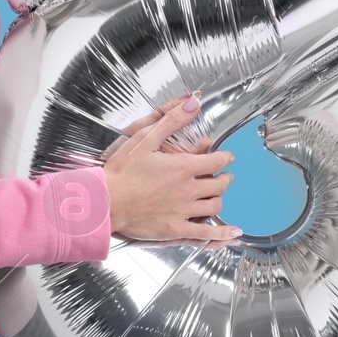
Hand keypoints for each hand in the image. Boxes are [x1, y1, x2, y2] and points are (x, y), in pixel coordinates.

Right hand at [102, 92, 238, 242]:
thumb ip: (172, 120)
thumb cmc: (121, 171)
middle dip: (224, 177)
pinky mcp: (175, 229)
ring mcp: (183, 211)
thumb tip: (193, 102)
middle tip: (224, 175)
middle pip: (219, 184)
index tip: (226, 156)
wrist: (104, 202)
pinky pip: (205, 234)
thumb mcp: (145, 138)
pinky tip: (233, 233)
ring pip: (215, 206)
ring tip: (218, 195)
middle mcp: (188, 189)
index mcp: (183, 166)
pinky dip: (222, 234)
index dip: (225, 157)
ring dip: (219, 198)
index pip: (216, 160)